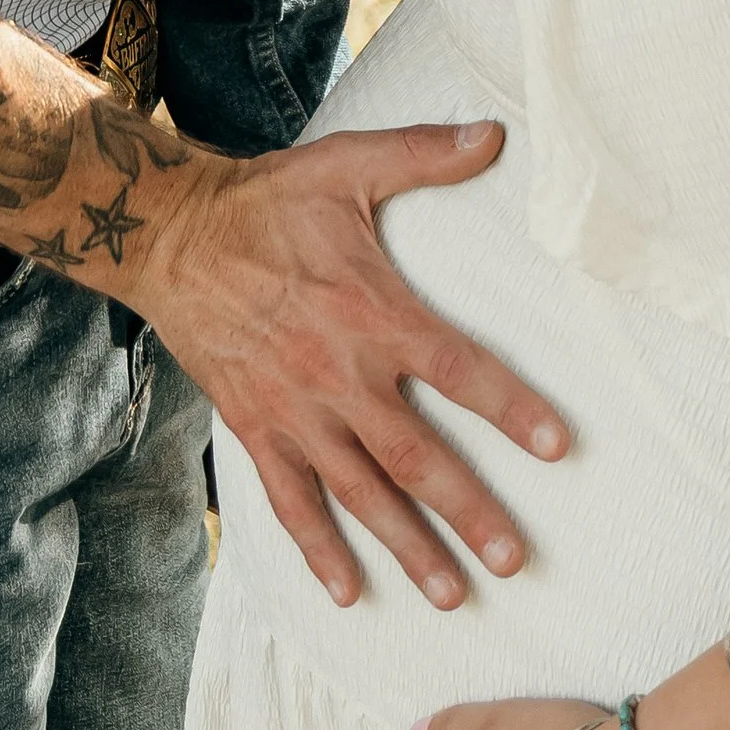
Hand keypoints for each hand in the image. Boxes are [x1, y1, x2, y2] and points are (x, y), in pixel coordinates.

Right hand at [126, 126, 566, 605]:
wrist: (171, 235)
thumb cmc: (268, 200)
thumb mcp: (346, 165)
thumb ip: (425, 155)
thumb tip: (497, 134)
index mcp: (373, 312)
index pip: (458, 368)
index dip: (511, 408)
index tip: (558, 447)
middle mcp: (339, 374)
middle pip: (415, 456)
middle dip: (468, 512)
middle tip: (515, 559)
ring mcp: (294, 410)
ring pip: (360, 493)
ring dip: (407, 547)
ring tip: (452, 595)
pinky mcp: (256, 429)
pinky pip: (291, 501)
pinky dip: (318, 549)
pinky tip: (347, 591)